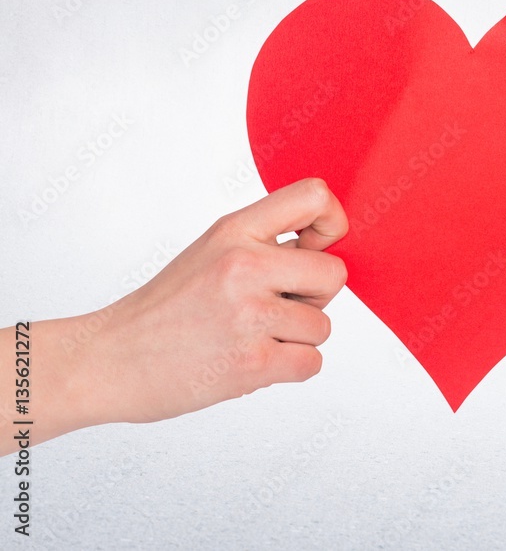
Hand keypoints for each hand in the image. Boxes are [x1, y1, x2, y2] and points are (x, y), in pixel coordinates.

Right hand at [2, 178, 348, 452]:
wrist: (110, 359)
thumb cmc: (166, 309)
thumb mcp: (211, 251)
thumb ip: (267, 244)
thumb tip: (328, 244)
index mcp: (234, 230)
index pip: (315, 196)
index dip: (333, 223)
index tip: (318, 246)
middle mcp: (243, 266)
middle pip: (335, 274)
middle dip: (315, 296)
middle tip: (276, 306)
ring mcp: (249, 315)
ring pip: (323, 326)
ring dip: (296, 338)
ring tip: (251, 336)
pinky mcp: (252, 362)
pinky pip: (312, 362)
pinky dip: (290, 368)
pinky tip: (253, 361)